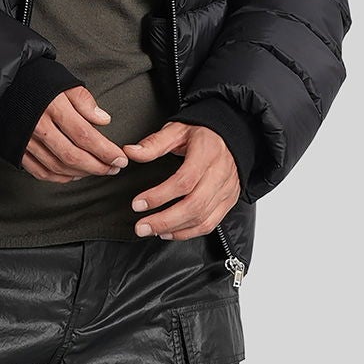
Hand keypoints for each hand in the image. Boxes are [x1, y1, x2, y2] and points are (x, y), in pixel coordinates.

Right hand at [21, 85, 129, 183]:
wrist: (1, 83)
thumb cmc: (35, 79)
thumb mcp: (63, 81)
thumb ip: (84, 100)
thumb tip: (103, 120)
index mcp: (53, 107)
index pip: (85, 135)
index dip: (105, 151)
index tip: (120, 159)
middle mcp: (39, 127)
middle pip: (72, 155)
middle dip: (97, 166)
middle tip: (113, 169)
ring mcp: (26, 141)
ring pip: (58, 166)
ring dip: (81, 173)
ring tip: (98, 171)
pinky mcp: (17, 150)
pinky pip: (40, 171)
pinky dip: (59, 177)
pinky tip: (73, 174)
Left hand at [122, 121, 239, 238]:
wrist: (232, 136)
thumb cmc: (204, 133)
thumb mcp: (178, 130)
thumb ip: (154, 143)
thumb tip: (130, 152)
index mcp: (207, 153)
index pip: (184, 180)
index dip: (159, 196)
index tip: (138, 204)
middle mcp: (220, 174)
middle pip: (194, 205)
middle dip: (164, 220)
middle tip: (141, 226)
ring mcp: (226, 190)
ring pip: (202, 218)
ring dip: (174, 229)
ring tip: (152, 230)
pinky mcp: (228, 201)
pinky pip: (210, 224)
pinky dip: (188, 233)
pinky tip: (170, 232)